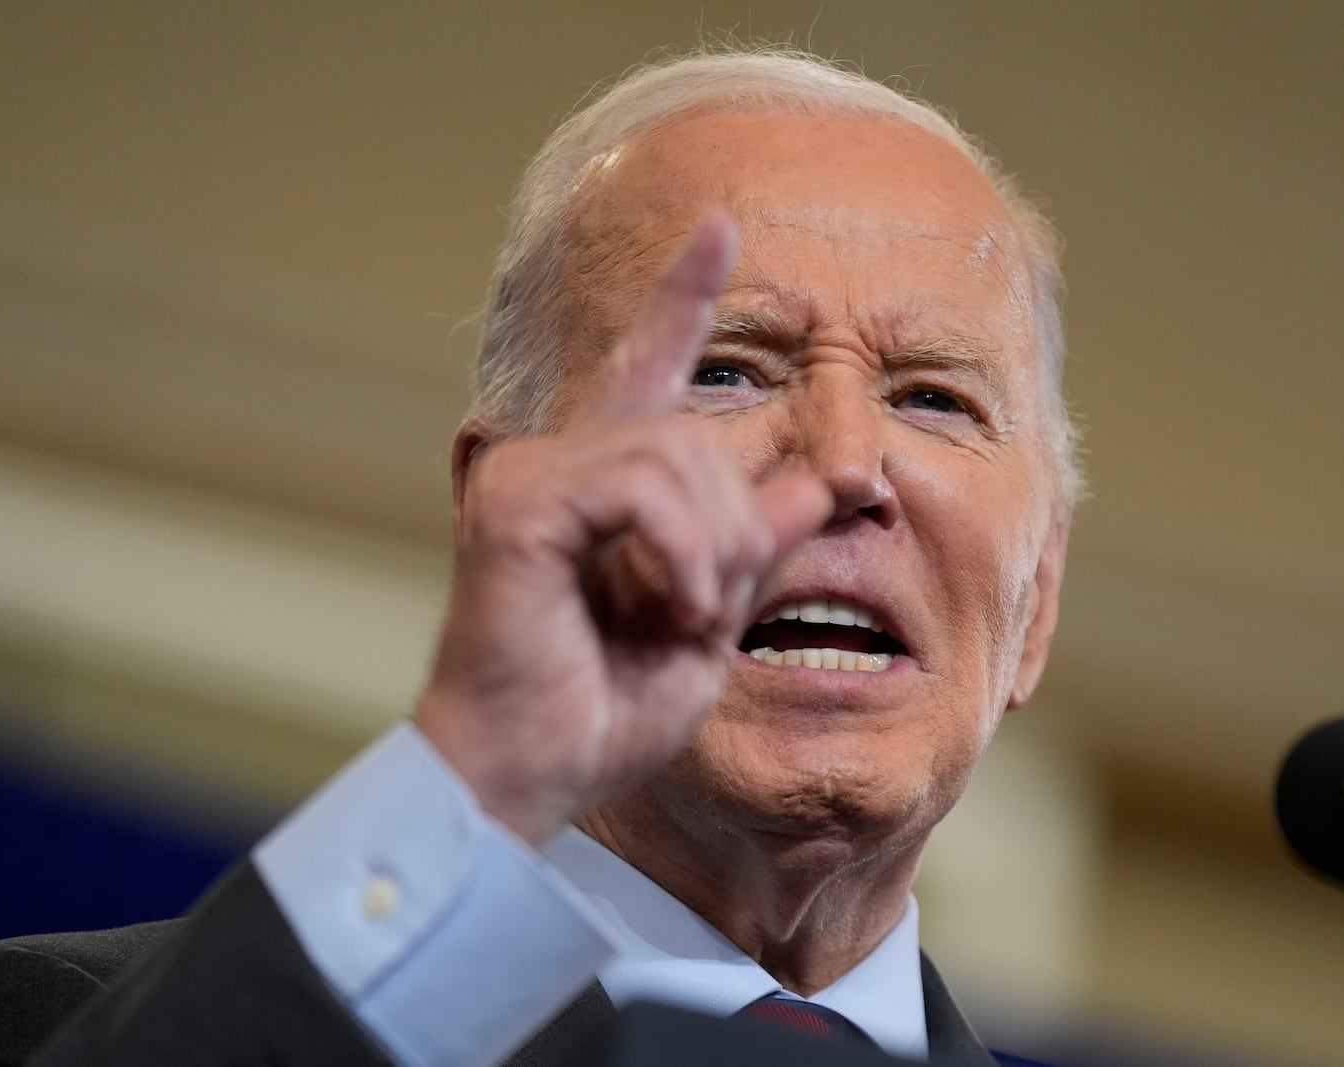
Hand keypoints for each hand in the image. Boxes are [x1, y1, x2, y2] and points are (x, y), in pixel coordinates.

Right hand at [414, 211, 832, 845]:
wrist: (529, 775)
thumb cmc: (601, 712)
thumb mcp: (709, 620)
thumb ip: (756, 546)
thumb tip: (822, 478)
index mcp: (606, 486)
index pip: (649, 367)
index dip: (684, 296)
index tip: (721, 227)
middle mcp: (561, 464)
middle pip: (697, 434)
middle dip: (736, 527)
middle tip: (707, 611)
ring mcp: (532, 476)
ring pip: (677, 454)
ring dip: (713, 549)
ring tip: (686, 617)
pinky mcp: (520, 504)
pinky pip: (640, 485)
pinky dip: (679, 550)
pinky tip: (670, 607)